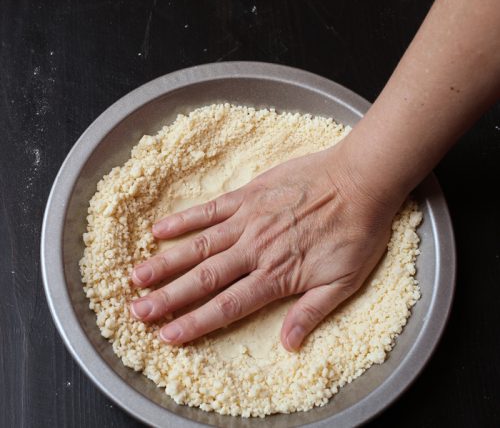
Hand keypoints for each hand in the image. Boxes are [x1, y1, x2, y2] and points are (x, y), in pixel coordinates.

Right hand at [130, 143, 402, 350]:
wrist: (360, 182)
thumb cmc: (356, 232)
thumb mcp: (344, 282)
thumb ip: (311, 312)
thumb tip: (288, 344)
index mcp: (277, 275)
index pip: (227, 306)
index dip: (195, 323)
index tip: (167, 335)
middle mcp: (255, 250)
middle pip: (204, 278)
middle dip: (167, 298)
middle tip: (136, 311)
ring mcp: (249, 220)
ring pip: (199, 245)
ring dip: (166, 262)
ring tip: (137, 276)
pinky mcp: (249, 194)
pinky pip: (210, 209)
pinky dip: (185, 220)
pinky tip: (161, 229)